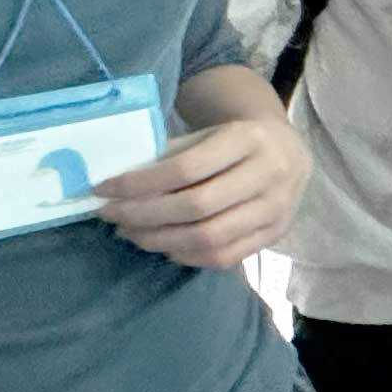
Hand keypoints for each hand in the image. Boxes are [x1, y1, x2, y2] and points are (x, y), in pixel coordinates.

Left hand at [95, 112, 310, 269]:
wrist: (289, 151)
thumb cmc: (233, 142)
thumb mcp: (205, 135)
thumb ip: (168, 156)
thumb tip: (116, 186)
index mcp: (248, 139)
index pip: (185, 168)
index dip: (139, 183)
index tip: (103, 189)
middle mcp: (270, 174)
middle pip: (196, 206)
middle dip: (144, 215)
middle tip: (111, 216)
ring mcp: (277, 208)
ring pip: (209, 237)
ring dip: (160, 240)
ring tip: (131, 233)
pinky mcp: (276, 234)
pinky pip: (225, 257)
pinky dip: (187, 256)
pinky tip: (164, 247)